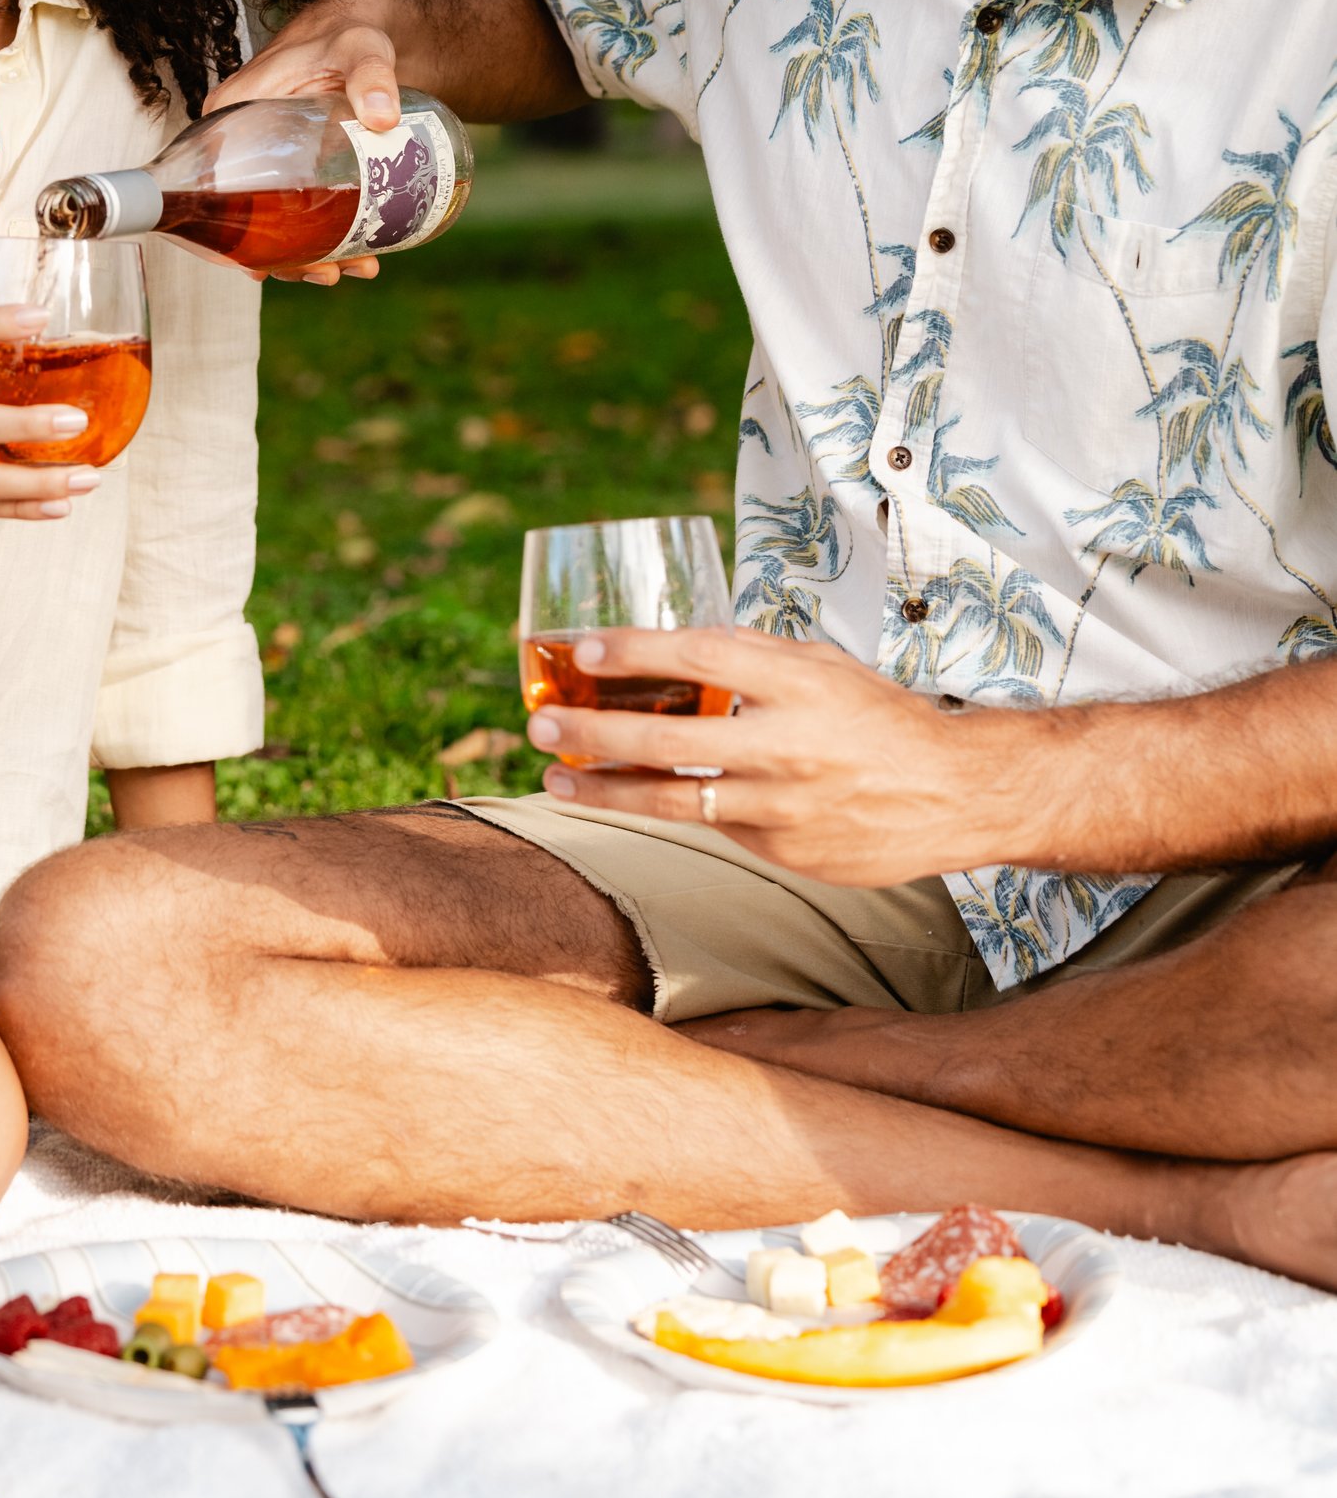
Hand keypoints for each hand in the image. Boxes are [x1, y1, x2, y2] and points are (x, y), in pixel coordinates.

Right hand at [195, 5, 398, 287]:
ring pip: (274, 221)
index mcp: (232, 112)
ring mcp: (268, 162)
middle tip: (326, 274)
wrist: (364, 40)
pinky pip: (299, 214)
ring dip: (307, 257)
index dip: (221, 232)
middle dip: (280, 257)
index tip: (253, 265)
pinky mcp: (295, 173)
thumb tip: (383, 115)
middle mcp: (241, 142)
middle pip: (243, 214)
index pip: (206, 180)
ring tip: (352, 271)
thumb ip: (371, 74)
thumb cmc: (348, 38)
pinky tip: (358, 259)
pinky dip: (323, 241)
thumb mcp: (358, 49)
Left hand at [523, 626, 1040, 886]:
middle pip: (663, 736)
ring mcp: (782, 805)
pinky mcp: (785, 852)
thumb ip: (753, 656)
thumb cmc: (882, 719)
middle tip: (539, 726)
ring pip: (671, 799)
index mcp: (796, 682)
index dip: (631, 652)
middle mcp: (784, 743)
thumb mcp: (823, 666)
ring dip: (603, 790)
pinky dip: (679, 812)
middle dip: (588, 731)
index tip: (579, 650)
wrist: (958, 793)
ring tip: (555, 780)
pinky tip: (642, 801)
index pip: (696, 655)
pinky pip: (717, 827)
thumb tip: (678, 645)